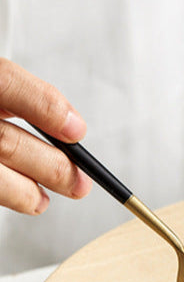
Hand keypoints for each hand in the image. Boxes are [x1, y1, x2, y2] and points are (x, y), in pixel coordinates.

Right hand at [0, 58, 91, 213]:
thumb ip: (16, 96)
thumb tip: (68, 127)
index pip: (5, 81)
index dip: (44, 106)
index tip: (76, 131)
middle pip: (3, 141)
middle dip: (50, 166)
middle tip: (78, 182)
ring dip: (23, 192)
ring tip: (42, 200)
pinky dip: (3, 195)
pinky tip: (15, 198)